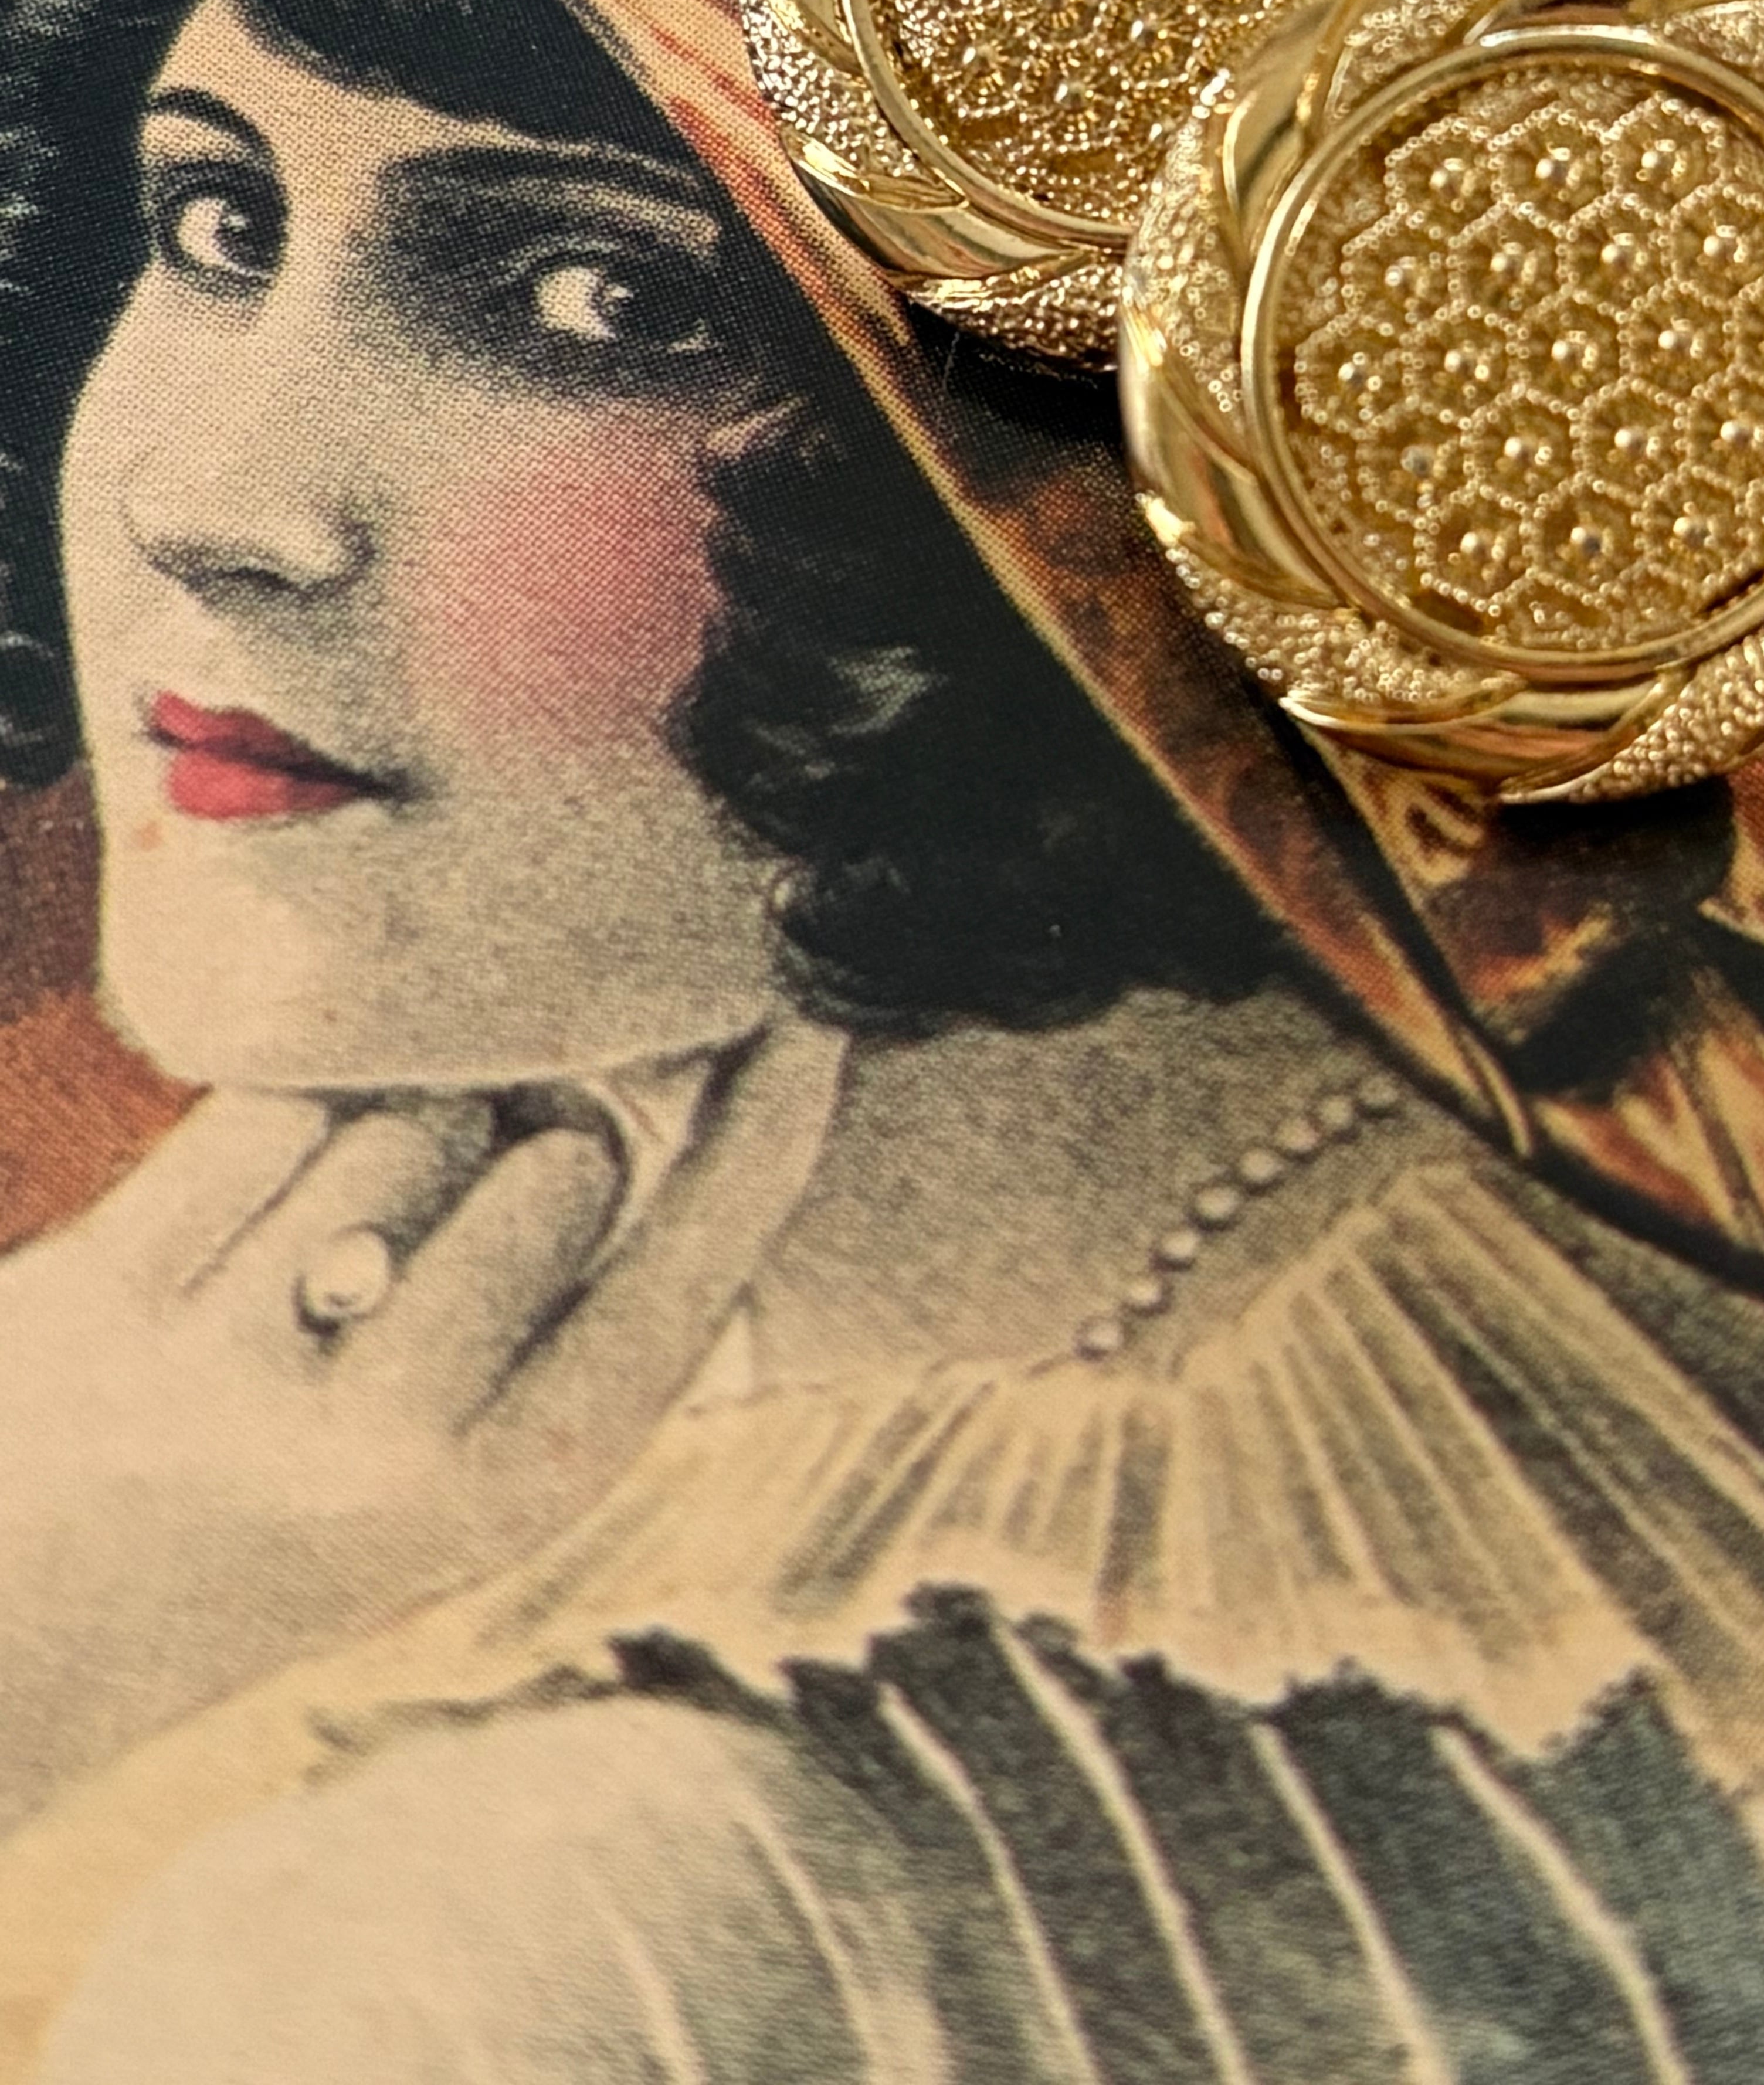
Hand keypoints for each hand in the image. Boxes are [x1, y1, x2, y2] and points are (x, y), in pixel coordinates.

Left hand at [0, 1024, 840, 1831]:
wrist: (37, 1620)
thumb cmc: (305, 1504)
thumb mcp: (479, 1469)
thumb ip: (581, 1316)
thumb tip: (653, 1089)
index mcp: (520, 1488)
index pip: (700, 1259)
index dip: (772, 1127)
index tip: (814, 1016)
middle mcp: (396, 1441)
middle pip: (569, 1155)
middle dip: (540, 1146)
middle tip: (464, 1231)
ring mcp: (251, 1367)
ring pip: (420, 1112)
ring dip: (398, 1133)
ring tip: (332, 1249)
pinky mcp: (124, 1288)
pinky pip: (278, 1104)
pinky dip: (278, 1127)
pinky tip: (241, 1229)